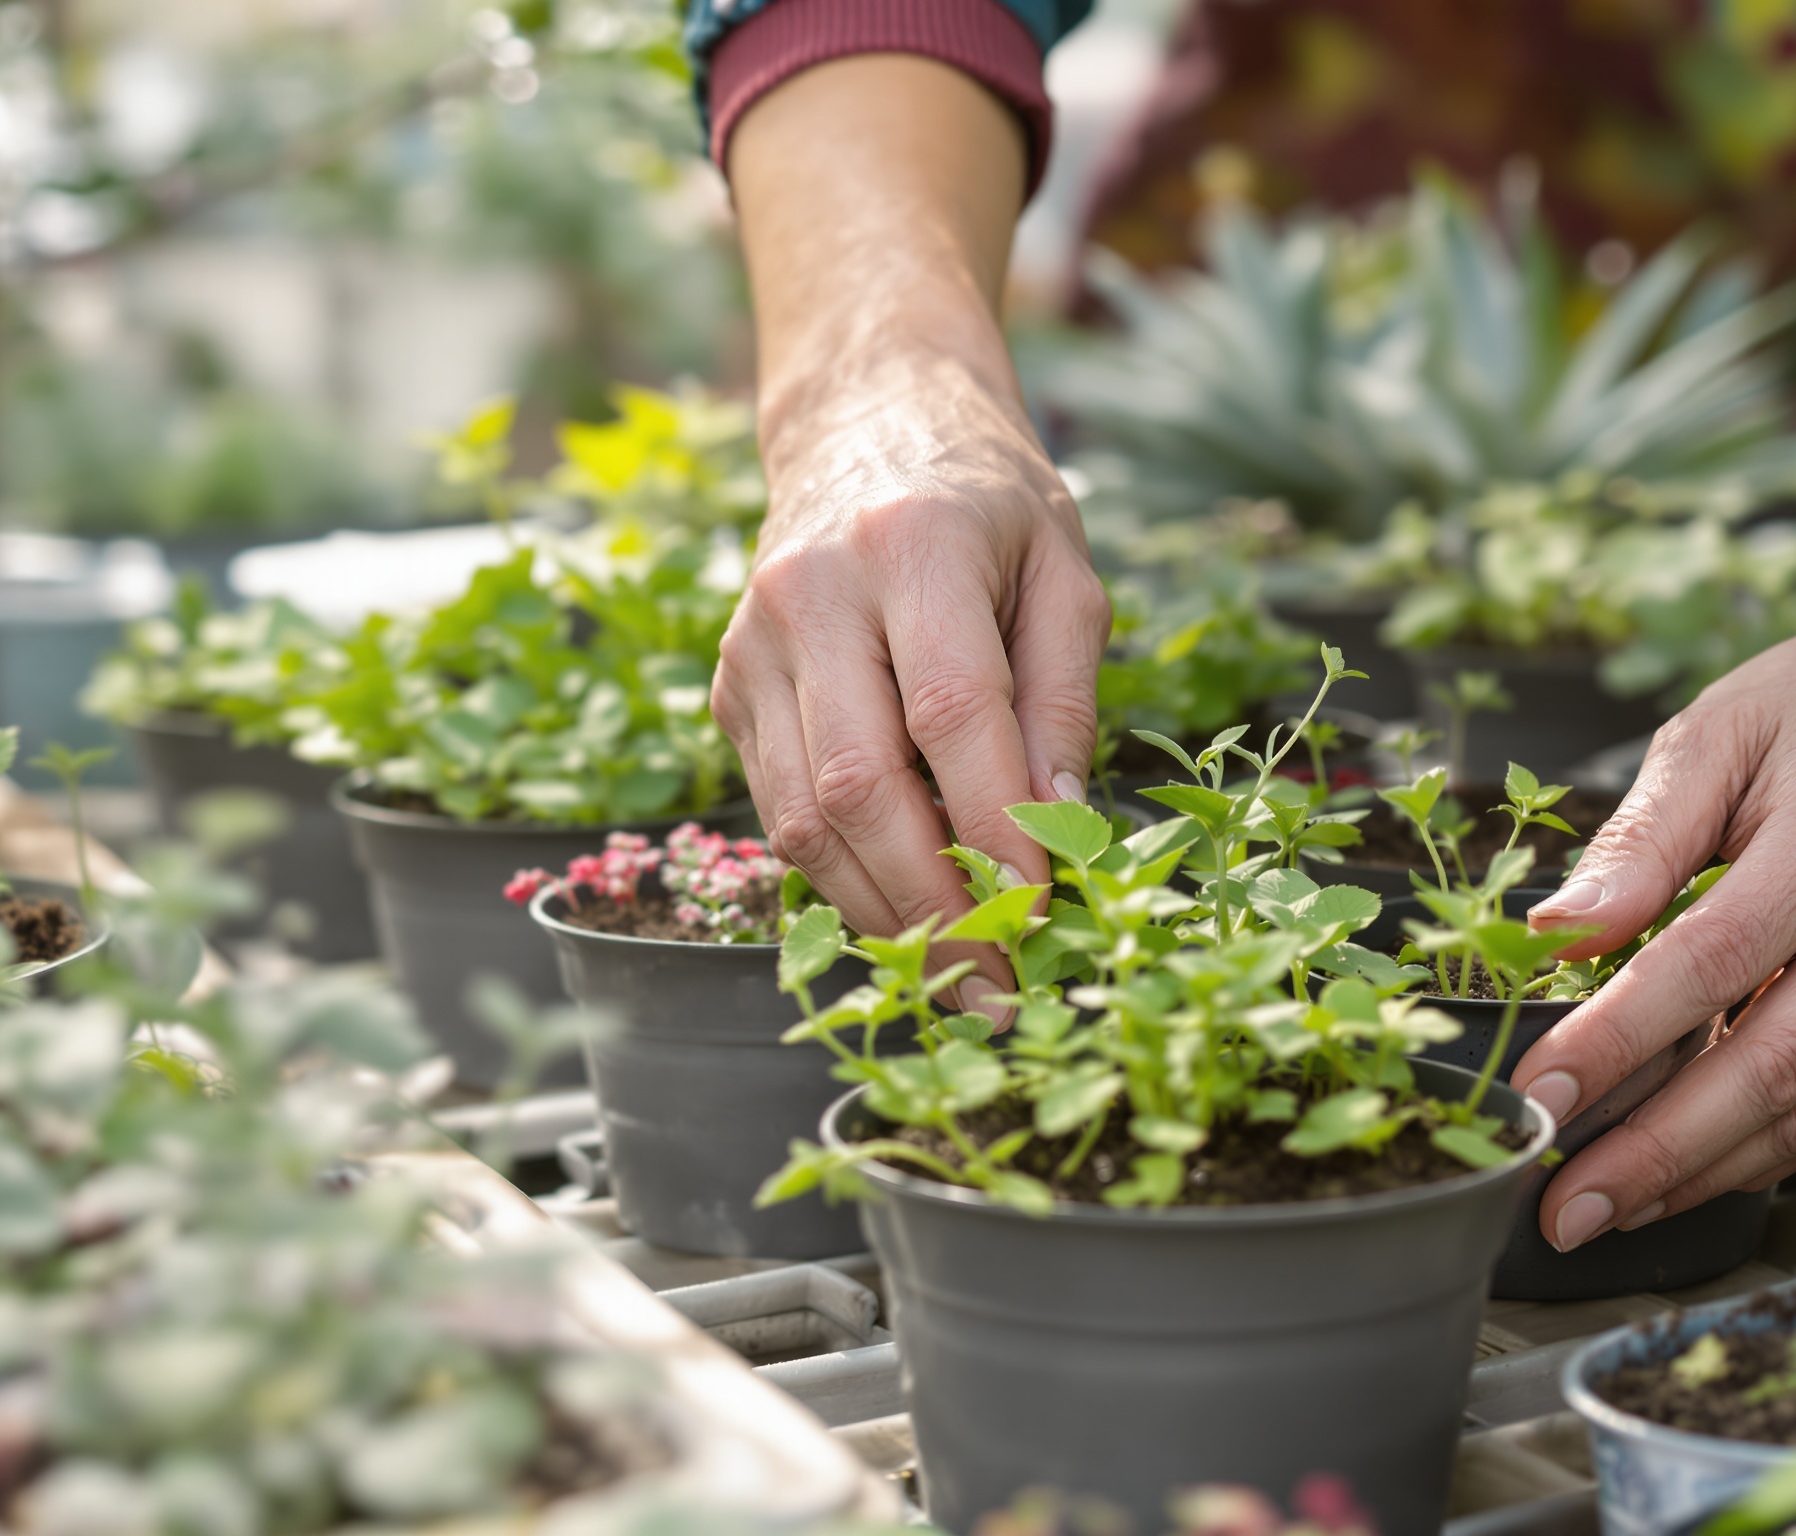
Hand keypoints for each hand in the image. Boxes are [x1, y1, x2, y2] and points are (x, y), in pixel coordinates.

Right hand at [714, 379, 1109, 997]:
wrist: (867, 422)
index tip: (1042, 913)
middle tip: (997, 985)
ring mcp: (754, 644)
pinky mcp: (730, 687)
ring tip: (954, 977)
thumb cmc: (987, 503)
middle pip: (857, 784)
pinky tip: (902, 913)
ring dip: (880, 914)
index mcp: (913, 548)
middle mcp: (811, 593)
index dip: (994, 832)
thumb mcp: (1064, 572)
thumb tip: (1058, 832)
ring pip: (800, 817)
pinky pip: (777, 809)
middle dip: (932, 905)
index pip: (951, 717)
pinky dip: (841, 878)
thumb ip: (1064, 699)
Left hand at [1509, 413, 1795, 1249]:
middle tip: (1563, 1211)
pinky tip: (1684, 1171)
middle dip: (1652, 1155)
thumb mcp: (1724, 728)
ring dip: (1699, 1176)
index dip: (1615, 1043)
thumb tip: (1554, 934)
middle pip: (1766, 1070)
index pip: (1707, 966)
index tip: (1535, 1094)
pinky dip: (1760, 1151)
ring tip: (1605, 1209)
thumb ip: (1640, 837)